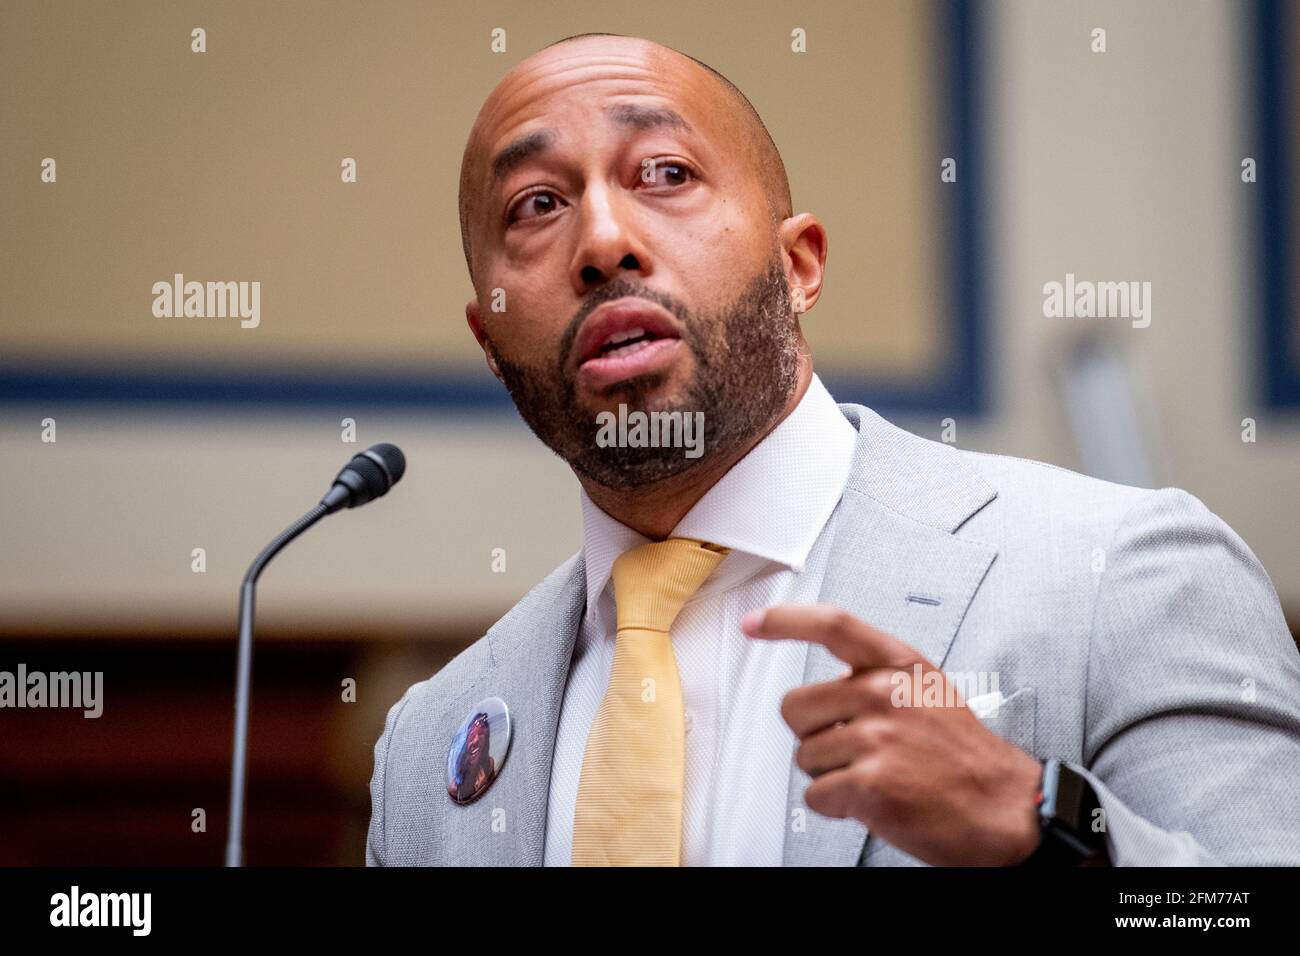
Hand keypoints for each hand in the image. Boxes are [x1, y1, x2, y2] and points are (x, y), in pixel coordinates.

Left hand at [742, 604, 1043, 865]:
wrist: (1005, 808)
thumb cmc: (964, 756)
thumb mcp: (928, 691)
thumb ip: (878, 678)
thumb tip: (829, 686)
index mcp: (899, 666)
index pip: (832, 626)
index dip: (785, 621)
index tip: (754, 623)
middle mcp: (884, 694)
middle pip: (795, 707)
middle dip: (812, 733)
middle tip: (851, 748)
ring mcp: (876, 739)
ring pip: (804, 756)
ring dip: (831, 774)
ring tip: (876, 775)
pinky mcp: (869, 784)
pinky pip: (815, 795)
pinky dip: (837, 806)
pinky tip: (872, 800)